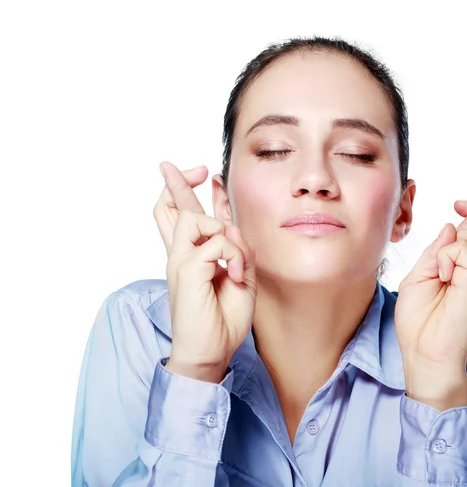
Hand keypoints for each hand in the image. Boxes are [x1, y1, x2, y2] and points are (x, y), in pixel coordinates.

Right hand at [153, 161, 256, 381]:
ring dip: (224, 234)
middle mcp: (181, 256)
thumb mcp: (241, 279)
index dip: (192, 195)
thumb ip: (238, 252)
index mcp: (193, 259)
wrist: (210, 353)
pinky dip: (233, 255)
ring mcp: (180, 261)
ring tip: (233, 265)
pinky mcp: (186, 269)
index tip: (208, 176)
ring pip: (197, 219)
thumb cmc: (223, 321)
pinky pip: (216, 242)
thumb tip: (232, 226)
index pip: (185, 219)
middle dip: (180, 184)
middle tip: (195, 168)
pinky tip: (235, 275)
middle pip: (171, 210)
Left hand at [394, 184, 466, 409]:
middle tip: (462, 203)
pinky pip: (464, 250)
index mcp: (459, 268)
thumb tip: (451, 227)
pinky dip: (447, 256)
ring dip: (462, 236)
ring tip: (442, 267)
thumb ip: (435, 253)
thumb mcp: (418, 277)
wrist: (423, 353)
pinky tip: (440, 276)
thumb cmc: (418, 321)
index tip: (460, 202)